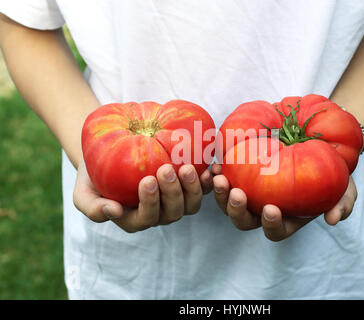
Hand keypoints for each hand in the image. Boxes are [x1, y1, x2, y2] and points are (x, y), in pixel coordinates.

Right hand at [73, 161, 213, 232]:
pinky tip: (209, 168)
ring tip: (187, 167)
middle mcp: (158, 214)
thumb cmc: (94, 175)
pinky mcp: (187, 186)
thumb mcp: (83, 193)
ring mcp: (175, 201)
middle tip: (167, 168)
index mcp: (135, 220)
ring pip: (191, 204)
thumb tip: (115, 212)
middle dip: (172, 192)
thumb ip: (92, 208)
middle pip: (173, 212)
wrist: (108, 154)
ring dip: (192, 188)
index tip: (148, 180)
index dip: (150, 203)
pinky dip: (207, 181)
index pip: (147, 218)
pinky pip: (203, 189)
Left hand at [211, 164, 356, 241]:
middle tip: (237, 193)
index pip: (275, 231)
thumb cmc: (333, 173)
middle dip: (237, 210)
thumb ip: (343, 204)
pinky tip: (215, 165)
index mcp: (286, 220)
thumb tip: (333, 219)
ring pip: (229, 203)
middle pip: (244, 221)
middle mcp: (264, 211)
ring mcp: (251, 194)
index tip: (271, 209)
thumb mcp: (345, 188)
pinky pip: (225, 181)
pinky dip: (217, 176)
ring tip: (219, 177)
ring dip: (221, 194)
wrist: (319, 148)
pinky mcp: (241, 176)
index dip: (270, 224)